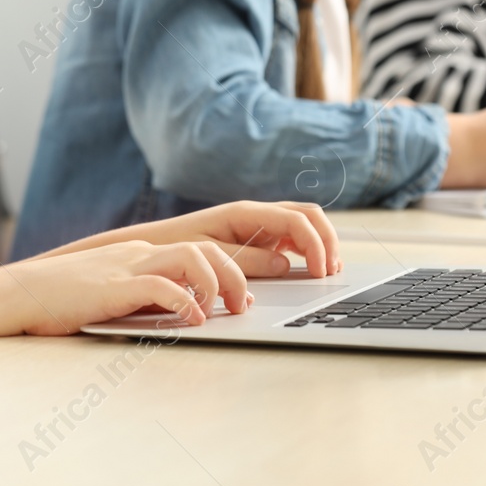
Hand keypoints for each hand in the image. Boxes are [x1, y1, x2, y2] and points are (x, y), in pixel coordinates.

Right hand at [0, 240, 251, 336]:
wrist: (17, 294)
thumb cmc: (60, 300)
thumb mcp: (111, 294)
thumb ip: (141, 298)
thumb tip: (177, 315)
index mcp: (140, 254)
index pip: (198, 248)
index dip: (227, 270)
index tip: (239, 297)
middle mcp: (138, 253)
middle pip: (204, 247)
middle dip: (233, 275)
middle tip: (240, 306)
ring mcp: (126, 267)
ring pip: (190, 257)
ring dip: (214, 283)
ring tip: (221, 311)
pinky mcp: (113, 287)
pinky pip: (161, 286)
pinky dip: (184, 303)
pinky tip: (192, 322)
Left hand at [116, 200, 341, 276]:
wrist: (152, 247)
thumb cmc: (175, 249)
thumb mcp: (210, 256)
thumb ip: (249, 260)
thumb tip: (286, 265)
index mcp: (244, 213)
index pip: (294, 219)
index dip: (315, 244)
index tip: (321, 272)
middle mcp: (255, 214)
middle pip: (307, 214)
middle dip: (327, 239)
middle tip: (333, 270)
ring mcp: (258, 225)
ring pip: (303, 223)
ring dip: (321, 243)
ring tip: (330, 270)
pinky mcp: (257, 237)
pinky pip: (292, 237)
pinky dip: (308, 249)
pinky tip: (313, 269)